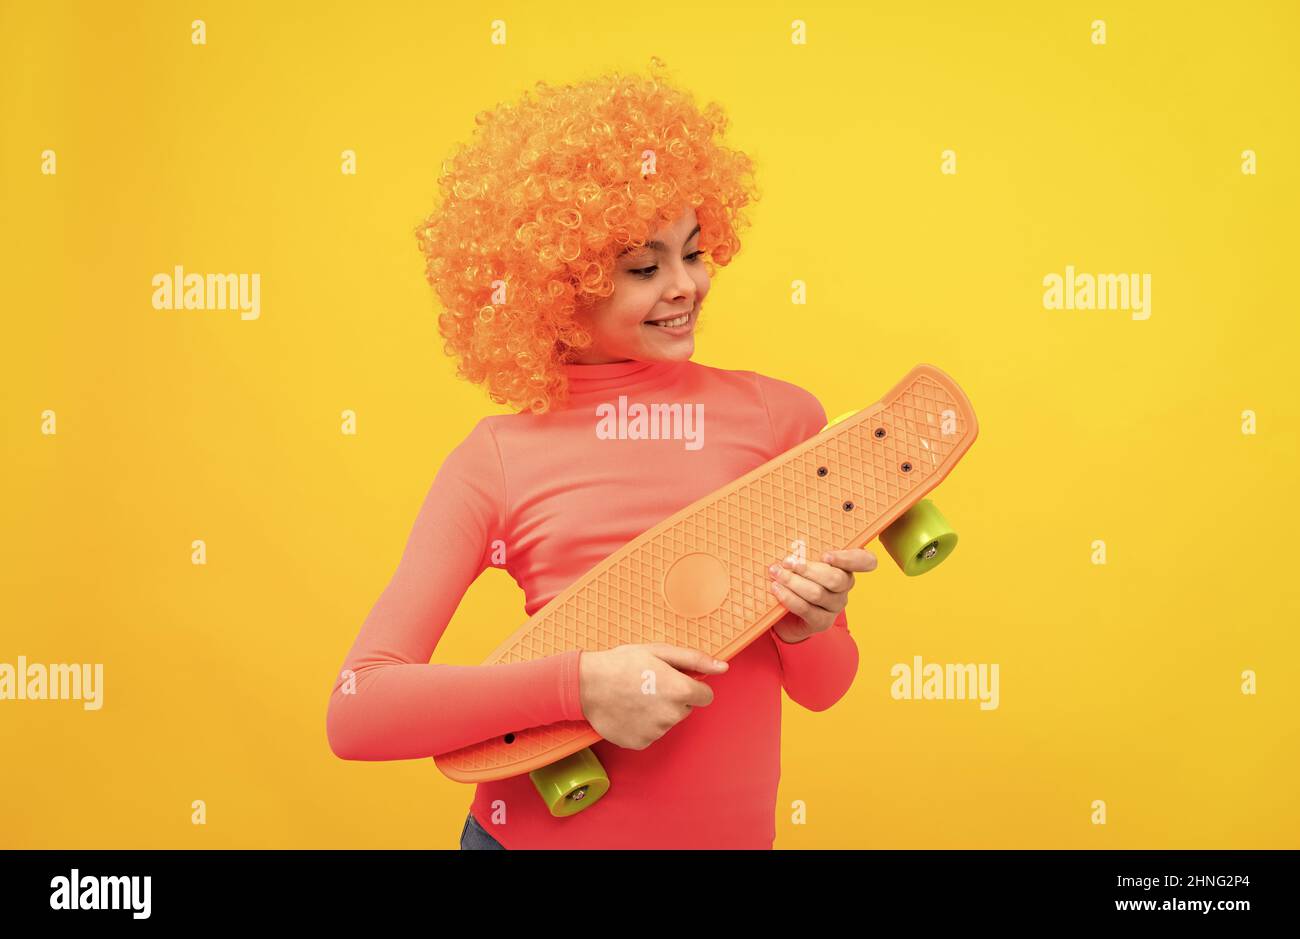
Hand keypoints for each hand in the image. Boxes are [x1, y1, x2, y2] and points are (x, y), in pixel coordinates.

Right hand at [578, 643, 728, 749]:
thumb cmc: (623, 663)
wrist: (586, 684)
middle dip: (672, 698)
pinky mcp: (641, 743)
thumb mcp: (660, 651)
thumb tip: (723, 668)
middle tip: (648, 685)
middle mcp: (673, 716)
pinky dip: (642, 725)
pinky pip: (650, 734)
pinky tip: (628, 711)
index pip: (705, 696)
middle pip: (685, 709)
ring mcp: (656, 732)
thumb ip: (695, 660)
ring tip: (634, 697)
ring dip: (657, 712)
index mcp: (682, 692)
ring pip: (667, 721)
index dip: (690, 686)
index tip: (671, 680)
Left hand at [768, 548, 876, 642]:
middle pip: (836, 578)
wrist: (788, 614)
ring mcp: (836, 606)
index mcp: (846, 567)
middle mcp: (845, 587)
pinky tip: (777, 589)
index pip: (865, 561)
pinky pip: (806, 609)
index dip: (849, 558)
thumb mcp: (804, 561)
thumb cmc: (797, 578)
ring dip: (793, 582)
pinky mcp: (823, 622)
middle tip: (786, 562)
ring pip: (818, 594)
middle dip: (808, 569)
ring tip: (775, 574)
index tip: (826, 556)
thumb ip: (804, 552)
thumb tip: (790, 543)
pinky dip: (789, 598)